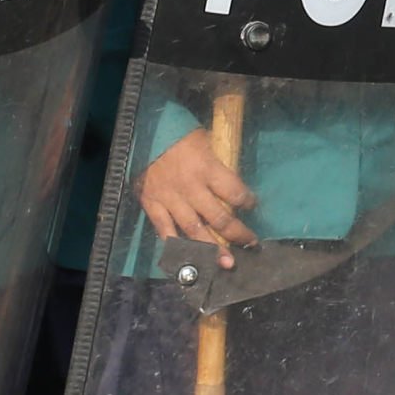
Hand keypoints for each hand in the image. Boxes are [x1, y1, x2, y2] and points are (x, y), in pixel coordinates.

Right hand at [137, 130, 256, 258]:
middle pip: (219, 217)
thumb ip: (218, 162)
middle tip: (250, 243)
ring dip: (212, 249)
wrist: (143, 132)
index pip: (234, 192)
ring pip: (194, 231)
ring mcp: (170, 200)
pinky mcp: (152, 205)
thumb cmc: (179, 134)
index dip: (247, 201)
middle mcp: (191, 188)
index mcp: (207, 168)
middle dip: (237, 233)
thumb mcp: (205, 140)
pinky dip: (177, 247)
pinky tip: (189, 259)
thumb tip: (233, 180)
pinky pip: (165, 231)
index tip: (252, 205)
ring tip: (226, 262)